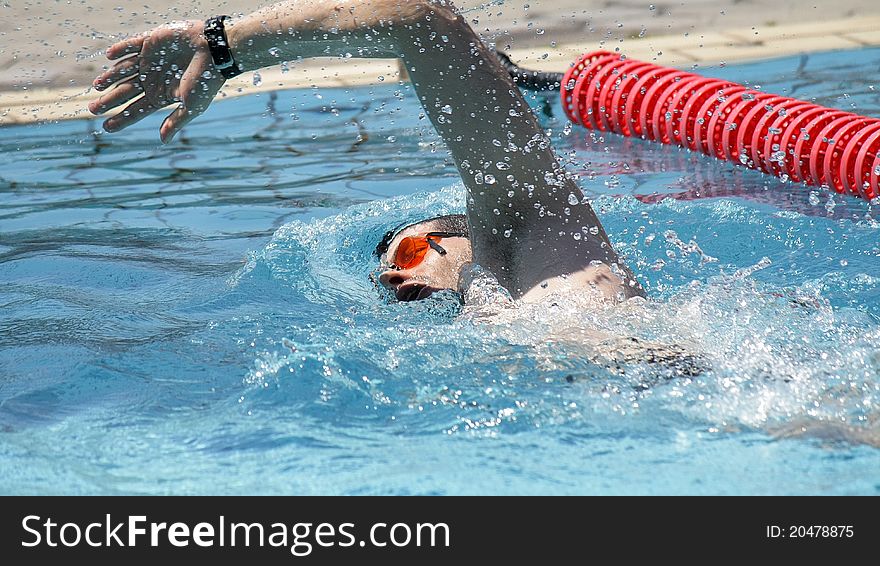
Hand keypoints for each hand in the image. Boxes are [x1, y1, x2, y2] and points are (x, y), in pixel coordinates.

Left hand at [88, 20, 225, 142]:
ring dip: (110, 77)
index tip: (106, 128)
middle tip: (92, 109)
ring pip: (124, 70)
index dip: (122, 119)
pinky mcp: (151, 41)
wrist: (216, 50)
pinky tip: (109, 57)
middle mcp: (153, 79)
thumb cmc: (206, 80)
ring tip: (97, 85)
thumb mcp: (191, 106)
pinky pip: (131, 45)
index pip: (137, 110)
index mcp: (161, 95)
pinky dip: (120, 50)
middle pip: (126, 92)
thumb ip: (175, 121)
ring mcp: (150, 60)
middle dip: (109, 101)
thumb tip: (163, 141)